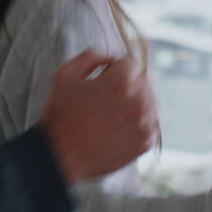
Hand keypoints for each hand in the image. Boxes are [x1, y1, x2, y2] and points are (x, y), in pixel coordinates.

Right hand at [40, 52, 156, 184]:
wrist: (61, 155)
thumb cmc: (62, 115)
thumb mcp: (67, 73)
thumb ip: (92, 56)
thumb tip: (110, 58)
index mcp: (122, 80)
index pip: (131, 63)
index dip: (115, 70)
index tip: (105, 80)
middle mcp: (140, 99)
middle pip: (143, 82)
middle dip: (127, 86)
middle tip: (106, 100)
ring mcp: (146, 122)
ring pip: (148, 103)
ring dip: (134, 105)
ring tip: (111, 115)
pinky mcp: (146, 142)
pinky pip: (149, 124)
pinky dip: (136, 124)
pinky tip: (117, 129)